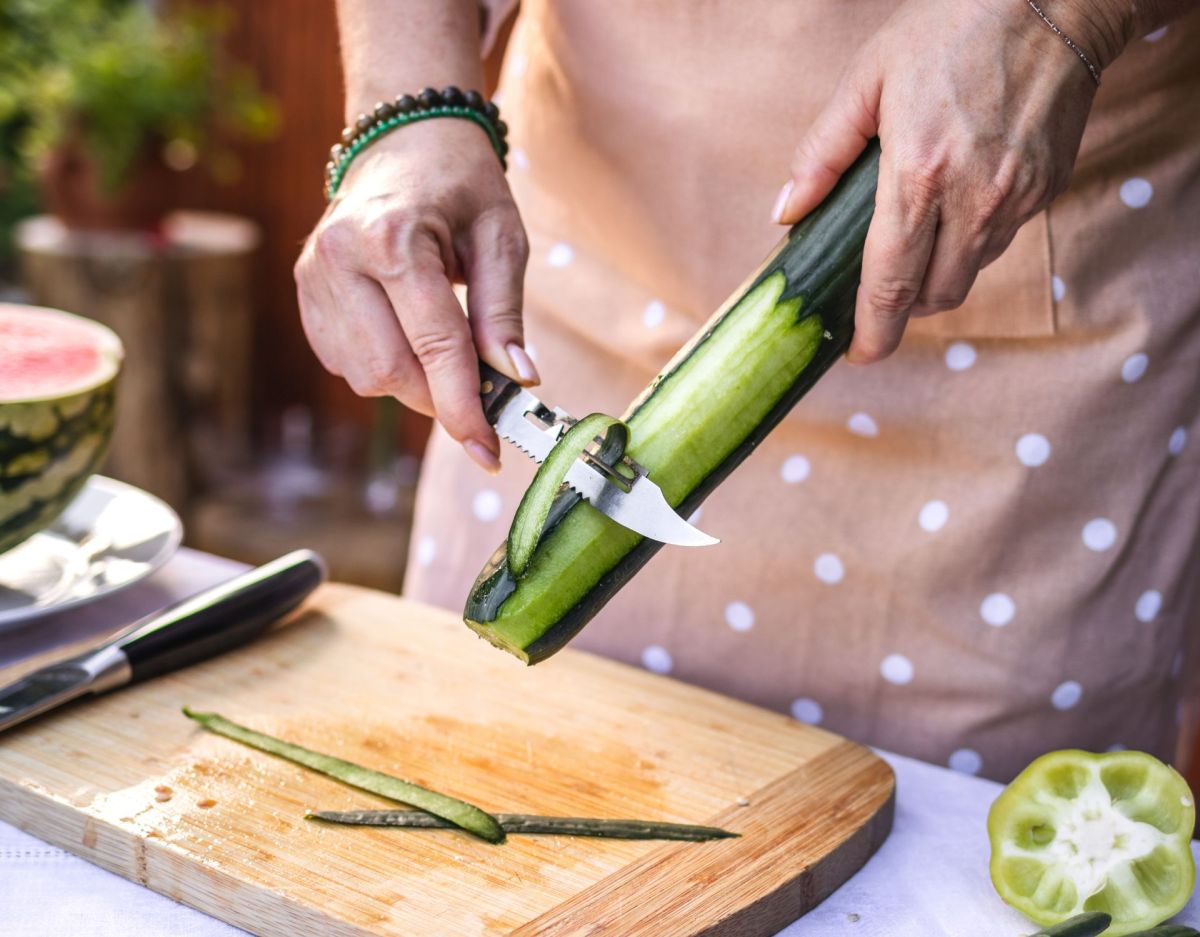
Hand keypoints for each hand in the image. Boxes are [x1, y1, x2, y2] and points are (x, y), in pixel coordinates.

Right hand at [294, 119, 536, 471]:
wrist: (403, 140)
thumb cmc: (460, 185)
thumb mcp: (501, 236)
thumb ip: (504, 313)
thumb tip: (518, 380)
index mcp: (393, 238)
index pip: (434, 345)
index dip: (464, 407)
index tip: (488, 453)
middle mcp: (340, 258)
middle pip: (391, 372)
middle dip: (440, 398)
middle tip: (481, 395)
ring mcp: (313, 276)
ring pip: (365, 376)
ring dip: (413, 383)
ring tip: (444, 346)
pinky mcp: (305, 293)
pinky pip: (346, 363)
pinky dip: (385, 366)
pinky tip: (406, 332)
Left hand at [773, 0, 1130, 362]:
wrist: (1054, 0)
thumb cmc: (951, 28)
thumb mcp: (868, 79)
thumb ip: (822, 154)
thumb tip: (787, 214)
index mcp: (918, 176)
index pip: (890, 283)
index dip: (872, 330)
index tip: (858, 354)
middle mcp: (973, 199)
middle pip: (933, 296)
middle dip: (900, 310)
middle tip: (876, 298)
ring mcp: (1016, 198)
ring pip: (968, 275)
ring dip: (935, 278)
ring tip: (912, 248)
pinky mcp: (1046, 190)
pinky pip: (999, 241)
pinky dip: (968, 243)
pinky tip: (954, 207)